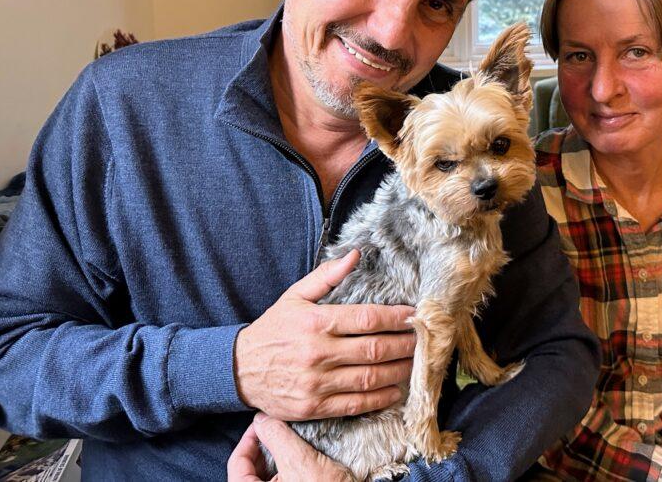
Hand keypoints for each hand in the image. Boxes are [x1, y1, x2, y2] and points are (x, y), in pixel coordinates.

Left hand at [227, 412, 352, 480]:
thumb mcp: (300, 462)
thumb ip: (277, 437)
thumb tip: (262, 419)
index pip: (237, 461)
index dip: (249, 438)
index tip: (264, 423)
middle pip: (252, 466)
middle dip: (267, 444)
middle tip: (281, 428)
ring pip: (269, 471)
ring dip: (281, 453)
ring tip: (295, 440)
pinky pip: (285, 478)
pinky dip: (292, 465)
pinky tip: (305, 455)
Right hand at [234, 249, 415, 419]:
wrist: (238, 369)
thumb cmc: (272, 330)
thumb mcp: (294, 296)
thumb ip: (326, 277)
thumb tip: (354, 254)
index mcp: (316, 323)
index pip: (367, 319)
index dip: (396, 318)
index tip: (414, 316)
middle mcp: (318, 353)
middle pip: (374, 349)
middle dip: (404, 345)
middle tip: (423, 340)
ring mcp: (317, 383)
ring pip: (369, 378)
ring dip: (398, 371)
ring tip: (415, 363)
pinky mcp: (314, 407)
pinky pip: (355, 404)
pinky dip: (379, 398)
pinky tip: (395, 390)